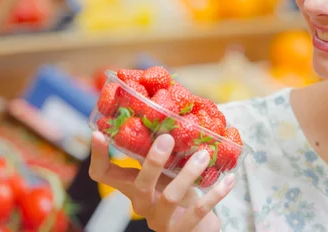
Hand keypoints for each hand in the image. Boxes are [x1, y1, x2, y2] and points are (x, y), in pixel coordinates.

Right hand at [89, 131, 235, 231]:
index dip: (98, 156)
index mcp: (133, 186)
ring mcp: (160, 220)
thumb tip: (171, 109)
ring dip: (188, 174)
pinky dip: (216, 194)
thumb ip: (163, 150)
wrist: (195, 228)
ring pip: (170, 197)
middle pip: (139, 185)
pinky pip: (199, 211)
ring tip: (203, 155)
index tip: (98, 134)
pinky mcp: (181, 230)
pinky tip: (229, 179)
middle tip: (167, 138)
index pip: (104, 174)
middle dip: (153, 161)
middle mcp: (142, 203)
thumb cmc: (179, 192)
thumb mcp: (166, 171)